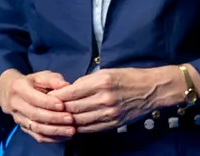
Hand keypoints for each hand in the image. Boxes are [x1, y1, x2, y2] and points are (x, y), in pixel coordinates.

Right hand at [0, 69, 74, 143]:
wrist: (10, 92)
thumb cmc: (31, 82)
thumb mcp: (40, 76)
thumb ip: (52, 80)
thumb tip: (65, 85)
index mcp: (19, 88)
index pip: (33, 98)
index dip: (48, 103)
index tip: (62, 105)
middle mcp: (16, 105)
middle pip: (34, 114)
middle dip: (54, 118)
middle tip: (70, 118)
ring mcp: (18, 118)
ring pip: (35, 127)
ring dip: (54, 130)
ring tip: (70, 130)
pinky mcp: (23, 127)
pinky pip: (36, 135)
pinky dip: (51, 138)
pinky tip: (64, 136)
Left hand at [50, 66, 178, 133]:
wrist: (152, 89)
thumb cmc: (130, 76)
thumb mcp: (108, 71)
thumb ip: (88, 80)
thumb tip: (70, 89)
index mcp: (102, 82)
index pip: (71, 92)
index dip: (57, 96)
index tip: (48, 96)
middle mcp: (104, 98)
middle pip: (73, 108)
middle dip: (58, 110)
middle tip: (47, 109)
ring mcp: (109, 113)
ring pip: (79, 121)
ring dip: (66, 121)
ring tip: (57, 119)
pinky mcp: (113, 123)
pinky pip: (90, 128)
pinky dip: (78, 128)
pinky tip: (71, 126)